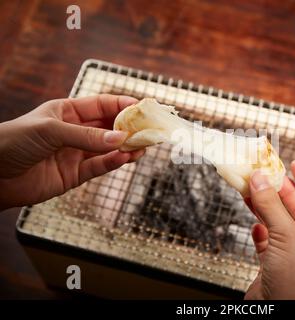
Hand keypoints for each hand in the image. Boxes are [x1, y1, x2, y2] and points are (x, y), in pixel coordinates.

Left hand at [0, 94, 143, 209]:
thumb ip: (87, 136)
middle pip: (110, 127)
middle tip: (150, 130)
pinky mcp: (74, 175)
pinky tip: (125, 159)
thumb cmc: (13, 141)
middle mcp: (75, 132)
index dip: (123, 105)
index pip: (102, 105)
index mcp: (67, 112)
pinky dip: (113, 163)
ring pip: (108, 149)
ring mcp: (76, 154)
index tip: (143, 108)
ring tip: (143, 147)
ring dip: (126, 148)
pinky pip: (99, 167)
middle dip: (130, 128)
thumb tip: (119, 138)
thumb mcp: (50, 131)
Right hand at [244, 160, 294, 299]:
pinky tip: (255, 224)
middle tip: (268, 176)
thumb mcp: (287, 237)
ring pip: (282, 223)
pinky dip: (261, 230)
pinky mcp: (277, 265)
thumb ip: (272, 206)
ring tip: (253, 189)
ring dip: (267, 207)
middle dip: (283, 192)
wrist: (275, 316)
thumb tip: (261, 181)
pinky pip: (269, 240)